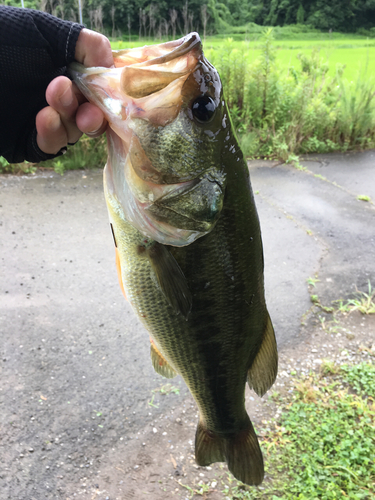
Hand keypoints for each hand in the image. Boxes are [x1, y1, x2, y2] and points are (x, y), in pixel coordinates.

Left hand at [36, 29, 112, 155]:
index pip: (99, 91)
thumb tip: (111, 64)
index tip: (109, 92)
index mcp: (66, 72)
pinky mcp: (25, 140)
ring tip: (53, 99)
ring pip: (72, 132)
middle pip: (90, 117)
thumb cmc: (1, 40)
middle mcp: (58, 99)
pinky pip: (48, 146)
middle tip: (88, 111)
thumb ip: (83, 43)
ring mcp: (41, 121)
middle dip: (92, 113)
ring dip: (69, 118)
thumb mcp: (43, 30)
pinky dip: (51, 134)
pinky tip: (45, 117)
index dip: (108, 96)